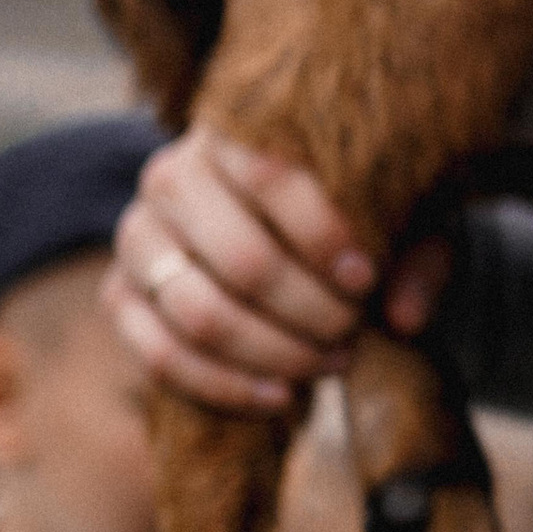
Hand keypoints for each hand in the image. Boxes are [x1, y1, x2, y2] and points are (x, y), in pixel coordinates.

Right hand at [106, 125, 449, 414]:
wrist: (280, 251)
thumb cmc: (347, 225)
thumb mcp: (396, 227)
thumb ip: (412, 262)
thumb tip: (403, 318)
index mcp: (232, 134)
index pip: (267, 173)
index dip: (320, 234)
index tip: (363, 280)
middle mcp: (171, 178)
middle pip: (241, 258)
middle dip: (309, 310)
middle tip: (351, 331)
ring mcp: (137, 239)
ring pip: (201, 313)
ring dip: (276, 352)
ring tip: (332, 362)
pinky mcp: (120, 298)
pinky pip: (163, 357)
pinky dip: (227, 386)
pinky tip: (283, 397)